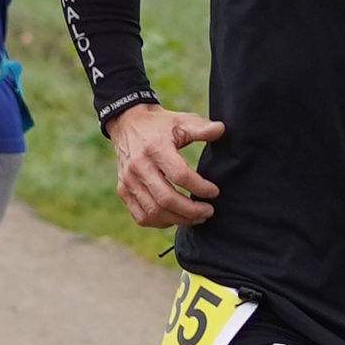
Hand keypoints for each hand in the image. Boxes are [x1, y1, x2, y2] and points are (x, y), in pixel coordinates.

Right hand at [108, 100, 223, 230]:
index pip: (180, 176)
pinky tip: (176, 218)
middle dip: (191, 211)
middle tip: (209, 211)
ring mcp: (128, 181)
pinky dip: (160, 222)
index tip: (214, 191)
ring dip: (179, 219)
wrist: (127, 123)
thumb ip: (202, 128)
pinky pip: (141, 216)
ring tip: (197, 218)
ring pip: (154, 212)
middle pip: (166, 199)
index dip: (201, 188)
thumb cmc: (160, 125)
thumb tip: (222, 130)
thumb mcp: (181, 121)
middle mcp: (139, 167)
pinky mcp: (123, 190)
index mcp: (155, 148)